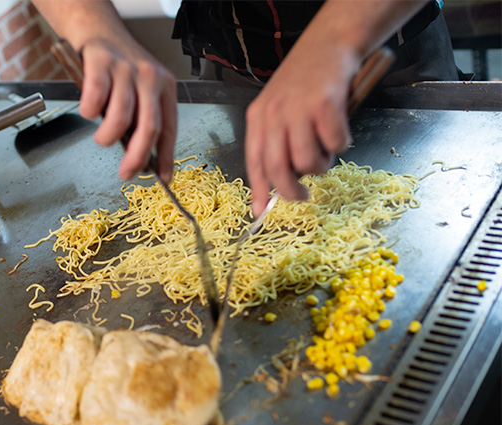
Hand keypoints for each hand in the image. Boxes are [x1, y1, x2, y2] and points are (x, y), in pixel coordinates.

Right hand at [79, 37, 176, 182]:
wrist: (99, 30)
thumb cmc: (119, 68)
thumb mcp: (140, 91)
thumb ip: (141, 119)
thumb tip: (142, 158)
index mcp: (164, 87)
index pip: (170, 128)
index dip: (166, 157)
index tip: (162, 178)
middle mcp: (149, 77)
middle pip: (149, 127)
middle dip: (137, 158)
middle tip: (127, 173)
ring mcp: (125, 69)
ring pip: (120, 117)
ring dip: (107, 138)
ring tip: (102, 139)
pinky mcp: (101, 62)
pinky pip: (95, 98)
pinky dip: (89, 111)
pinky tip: (88, 112)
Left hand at [245, 40, 360, 214]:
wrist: (330, 42)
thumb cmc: (306, 79)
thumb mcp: (278, 107)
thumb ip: (276, 140)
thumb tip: (278, 182)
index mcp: (258, 116)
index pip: (253, 161)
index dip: (257, 190)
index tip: (260, 212)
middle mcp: (273, 114)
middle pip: (278, 168)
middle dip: (291, 191)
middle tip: (303, 196)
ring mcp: (298, 108)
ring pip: (307, 161)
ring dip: (321, 165)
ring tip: (326, 150)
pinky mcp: (325, 103)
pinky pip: (334, 143)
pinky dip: (341, 143)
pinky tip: (340, 129)